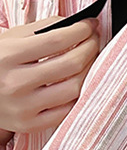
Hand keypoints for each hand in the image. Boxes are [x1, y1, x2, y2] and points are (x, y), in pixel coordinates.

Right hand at [0, 16, 99, 138]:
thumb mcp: (9, 40)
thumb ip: (40, 30)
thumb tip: (76, 25)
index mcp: (8, 55)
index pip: (56, 40)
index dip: (80, 30)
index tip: (90, 25)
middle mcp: (15, 83)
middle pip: (70, 65)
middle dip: (90, 48)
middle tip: (94, 40)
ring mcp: (24, 107)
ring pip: (74, 89)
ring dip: (90, 71)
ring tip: (90, 60)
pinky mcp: (30, 124)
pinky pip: (67, 111)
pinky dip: (78, 94)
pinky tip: (79, 82)